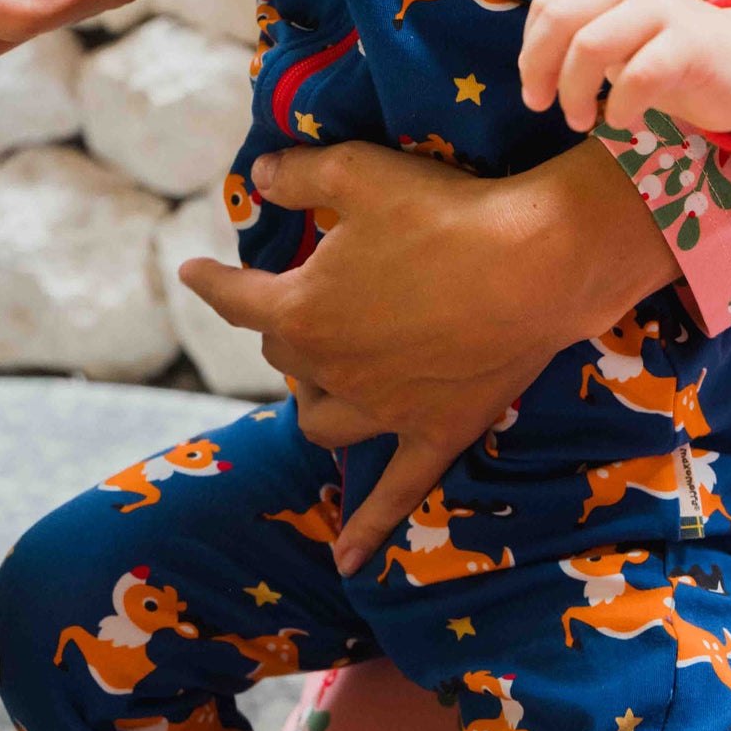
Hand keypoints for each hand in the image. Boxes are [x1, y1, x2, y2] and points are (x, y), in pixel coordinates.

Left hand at [179, 137, 678, 572]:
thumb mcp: (358, 170)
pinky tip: (346, 560)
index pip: (235, 299)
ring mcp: (384, 411)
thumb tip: (258, 175)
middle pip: (285, 354)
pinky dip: (366, 528)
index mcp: (302, 311)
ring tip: (323, 378)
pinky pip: (394, 494)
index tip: (192, 274)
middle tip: (308, 295)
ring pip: (321, 421)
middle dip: (285, 326)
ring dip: (312, 397)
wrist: (539, 261)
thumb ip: (298, 172)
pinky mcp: (436, 434)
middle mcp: (333, 371)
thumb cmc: (445, 211)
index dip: (209, 283)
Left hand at [520, 0, 730, 134]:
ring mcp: (663, 10)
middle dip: (539, 70)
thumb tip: (529, 69)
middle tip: (543, 107)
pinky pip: (637, 77)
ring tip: (581, 121)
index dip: (530, 52)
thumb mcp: (618, 40)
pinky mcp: (690, 44)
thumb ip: (577, 40)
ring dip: (574, 93)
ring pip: (590, 46)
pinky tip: (623, 121)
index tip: (534, 90)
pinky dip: (620, 107)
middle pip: (560, 21)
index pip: (548, 6)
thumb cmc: (670, 58)